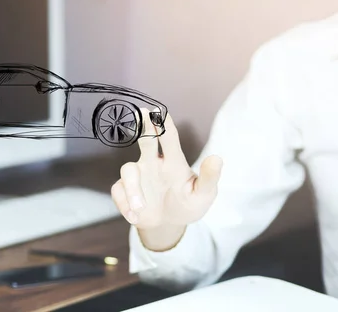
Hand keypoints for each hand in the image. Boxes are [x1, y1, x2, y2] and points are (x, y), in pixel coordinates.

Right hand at [111, 110, 222, 250]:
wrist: (168, 224)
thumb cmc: (187, 204)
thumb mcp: (203, 195)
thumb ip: (209, 178)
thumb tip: (217, 158)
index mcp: (173, 162)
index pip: (169, 139)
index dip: (164, 125)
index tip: (160, 112)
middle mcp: (153, 164)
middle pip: (146, 141)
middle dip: (144, 126)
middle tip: (143, 113)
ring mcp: (138, 177)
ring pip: (128, 171)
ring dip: (133, 190)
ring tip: (141, 208)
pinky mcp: (125, 191)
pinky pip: (119, 193)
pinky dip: (125, 205)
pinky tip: (136, 216)